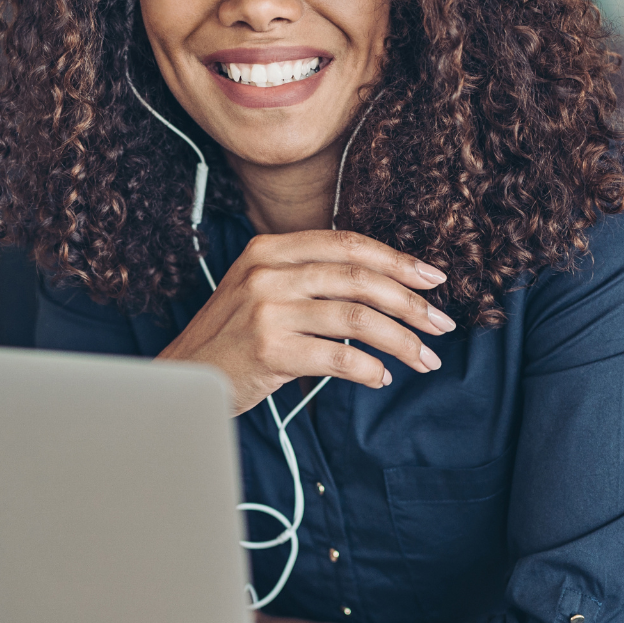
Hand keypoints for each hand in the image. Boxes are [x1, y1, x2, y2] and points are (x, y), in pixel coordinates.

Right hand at [158, 230, 453, 414]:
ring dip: (401, 341)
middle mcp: (267, 272)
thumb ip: (307, 277)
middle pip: (360, 279)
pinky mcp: (269, 350)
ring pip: (357, 319)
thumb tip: (381, 285)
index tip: (433, 279)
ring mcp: (267, 310)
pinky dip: (369, 369)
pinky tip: (381, 377)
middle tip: (441, 324)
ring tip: (425, 359)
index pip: (348, 244)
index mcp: (268, 249)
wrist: (182, 378)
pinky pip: (338, 358)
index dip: (396, 260)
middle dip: (410, 303)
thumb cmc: (230, 338)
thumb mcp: (259, 290)